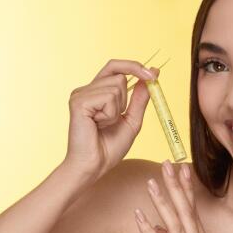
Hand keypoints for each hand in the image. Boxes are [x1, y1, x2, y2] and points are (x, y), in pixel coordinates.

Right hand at [64, 59, 156, 180]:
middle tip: (115, 119)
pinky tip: (98, 125)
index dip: (134, 66)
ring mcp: (80, 94)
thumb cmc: (110, 147)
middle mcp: (87, 89)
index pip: (115, 66)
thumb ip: (140, 98)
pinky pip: (108, 97)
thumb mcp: (132, 119)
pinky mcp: (78, 101)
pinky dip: (110, 114)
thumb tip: (152, 74)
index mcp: (97, 92)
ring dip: (118, 109)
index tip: (153, 74)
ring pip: (117, 86)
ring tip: (104, 124)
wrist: (95, 165)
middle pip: (120, 75)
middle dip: (126, 98)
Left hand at [134, 160, 225, 232]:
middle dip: (176, 187)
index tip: (181, 168)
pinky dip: (150, 231)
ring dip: (163, 202)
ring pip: (175, 225)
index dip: (186, 189)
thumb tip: (158, 228)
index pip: (193, 211)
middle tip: (169, 163)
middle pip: (186, 212)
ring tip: (152, 182)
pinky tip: (139, 217)